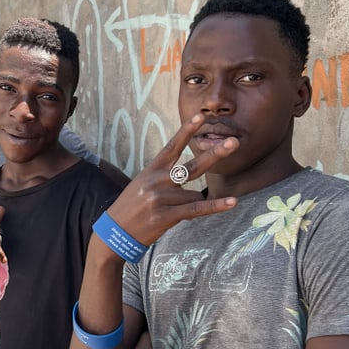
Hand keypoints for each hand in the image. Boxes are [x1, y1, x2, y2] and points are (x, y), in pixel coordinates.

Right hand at [106, 113, 239, 245]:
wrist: (114, 232)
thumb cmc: (131, 208)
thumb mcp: (142, 185)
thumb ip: (164, 178)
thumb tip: (189, 179)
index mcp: (151, 170)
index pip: (172, 147)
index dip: (187, 131)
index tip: (201, 117)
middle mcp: (157, 181)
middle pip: (192, 166)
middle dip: (215, 154)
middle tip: (234, 142)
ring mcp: (161, 198)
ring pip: (195, 195)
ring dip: (190, 203)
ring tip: (172, 212)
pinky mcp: (165, 216)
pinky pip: (196, 209)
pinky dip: (215, 206)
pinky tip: (232, 202)